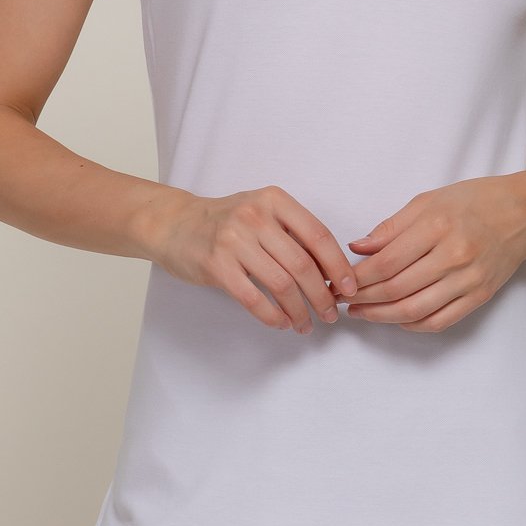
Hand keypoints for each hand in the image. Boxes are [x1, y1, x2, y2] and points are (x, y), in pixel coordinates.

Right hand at [151, 185, 358, 333]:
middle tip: (330, 315)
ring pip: (281, 285)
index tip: (350, 288)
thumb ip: (293, 233)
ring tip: (307, 324)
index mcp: (275, 200)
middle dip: (322, 296)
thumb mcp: (263, 211)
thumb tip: (332, 271)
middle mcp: (255, 216)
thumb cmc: (226, 221)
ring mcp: (234, 240)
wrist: (175, 224)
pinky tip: (282, 324)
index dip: (339, 266)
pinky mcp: (216, 265)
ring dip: (300, 311)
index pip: (318, 236)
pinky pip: (254, 298)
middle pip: (302, 265)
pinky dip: (274, 316)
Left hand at [345, 174, 525, 331]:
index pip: (386, 262)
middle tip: (340, 299)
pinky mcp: (480, 295)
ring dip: (381, 316)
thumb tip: (357, 248)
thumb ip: (391, 227)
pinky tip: (395, 319)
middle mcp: (454, 255)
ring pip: (415, 310)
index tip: (337, 280)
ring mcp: (469, 279)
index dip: (357, 277)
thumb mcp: (429, 200)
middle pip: (396, 288)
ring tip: (360, 313)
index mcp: (438, 226)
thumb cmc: (474, 200)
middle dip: (362, 298)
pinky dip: (413, 325)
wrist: (525, 212)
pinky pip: (440, 320)